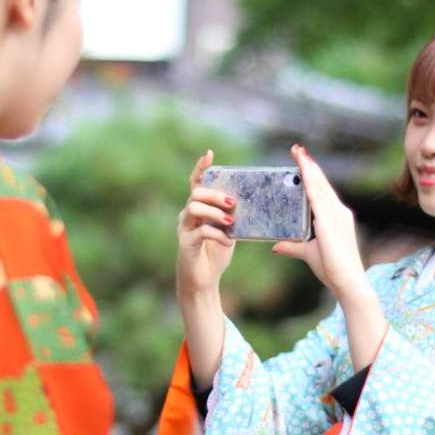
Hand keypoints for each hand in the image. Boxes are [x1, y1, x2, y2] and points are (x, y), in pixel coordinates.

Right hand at [176, 150, 236, 301]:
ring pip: (193, 208)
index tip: (209, 154)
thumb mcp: (229, 230)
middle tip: (231, 202)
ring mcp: (184, 228)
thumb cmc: (216, 253)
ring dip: (214, 212)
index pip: (196, 182)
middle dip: (215, 193)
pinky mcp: (186, 243)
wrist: (204, 280)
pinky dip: (217, 234)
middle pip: (196, 193)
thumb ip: (233, 216)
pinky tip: (228, 241)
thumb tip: (250, 202)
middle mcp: (187, 215)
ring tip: (230, 222)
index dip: (201, 167)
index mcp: (198, 208)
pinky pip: (200, 231)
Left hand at [272, 144, 369, 300]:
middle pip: (321, 182)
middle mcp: (339, 212)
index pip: (322, 190)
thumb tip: (276, 246)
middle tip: (297, 149)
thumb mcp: (308, 254)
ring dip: (308, 167)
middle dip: (309, 165)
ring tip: (298, 153)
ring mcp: (336, 214)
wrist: (347, 281)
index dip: (312, 174)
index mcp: (336, 217)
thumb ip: (292, 247)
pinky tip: (302, 170)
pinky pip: (317, 196)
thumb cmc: (332, 269)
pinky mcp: (330, 220)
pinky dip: (310, 181)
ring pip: (319, 185)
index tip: (303, 160)